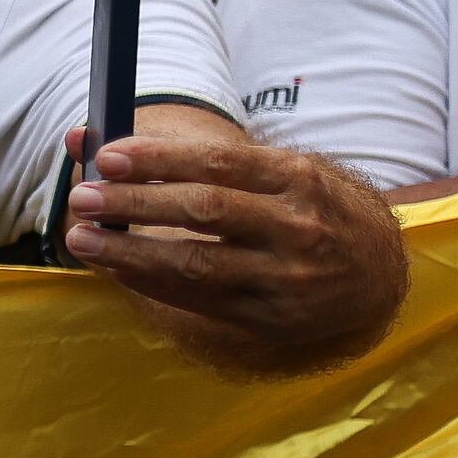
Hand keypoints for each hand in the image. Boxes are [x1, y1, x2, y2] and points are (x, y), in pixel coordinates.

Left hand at [71, 122, 408, 370]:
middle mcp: (298, 226)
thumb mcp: (269, 170)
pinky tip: (115, 269)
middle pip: (204, 210)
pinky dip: (150, 283)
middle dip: (135, 204)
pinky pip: (200, 300)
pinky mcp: (273, 318)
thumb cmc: (303, 209)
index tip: (106, 157)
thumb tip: (86, 138)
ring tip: (82, 238)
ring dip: (130, 252)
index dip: (157, 159)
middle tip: (82, 197)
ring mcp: (289, 277)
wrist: (376, 273)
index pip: (218, 162)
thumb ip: (182, 156)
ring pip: (197, 263)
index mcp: (297, 177)